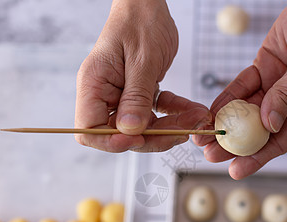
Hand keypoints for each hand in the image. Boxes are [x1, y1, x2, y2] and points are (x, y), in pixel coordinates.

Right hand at [75, 0, 210, 151]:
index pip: (89, 129)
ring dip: (172, 127)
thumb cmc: (140, 21)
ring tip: (197, 119)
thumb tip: (130, 130)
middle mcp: (105, 94)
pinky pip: (158, 112)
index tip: (137, 138)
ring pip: (144, 127)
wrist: (149, 4)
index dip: (111, 141)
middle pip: (122, 134)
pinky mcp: (141, 93)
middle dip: (154, 137)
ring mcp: (123, 95)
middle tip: (184, 131)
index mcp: (94, 84)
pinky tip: (193, 110)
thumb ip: (136, 96)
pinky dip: (176, 113)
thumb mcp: (141, 59)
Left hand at [195, 0, 286, 178]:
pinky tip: (211, 111)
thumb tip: (268, 125)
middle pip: (258, 131)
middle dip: (233, 144)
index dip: (257, 157)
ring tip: (203, 136)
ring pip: (245, 112)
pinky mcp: (262, 72)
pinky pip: (241, 89)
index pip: (281, 141)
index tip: (235, 170)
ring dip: (224, 124)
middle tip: (210, 155)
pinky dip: (226, 99)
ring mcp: (275, 89)